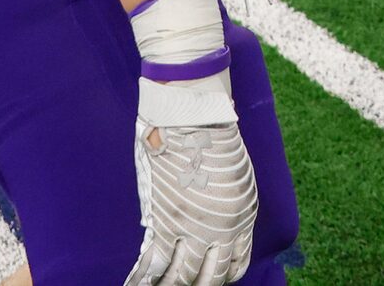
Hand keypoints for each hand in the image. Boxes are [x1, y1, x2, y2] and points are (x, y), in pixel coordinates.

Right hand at [127, 0, 256, 285]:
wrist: (193, 114)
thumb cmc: (213, 135)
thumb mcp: (235, 176)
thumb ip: (225, 205)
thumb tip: (214, 221)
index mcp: (241, 217)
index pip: (234, 267)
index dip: (220, 279)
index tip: (208, 280)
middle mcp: (221, 230)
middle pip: (208, 279)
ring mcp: (192, 228)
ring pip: (179, 278)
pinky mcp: (164, 221)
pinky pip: (151, 265)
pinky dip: (141, 281)